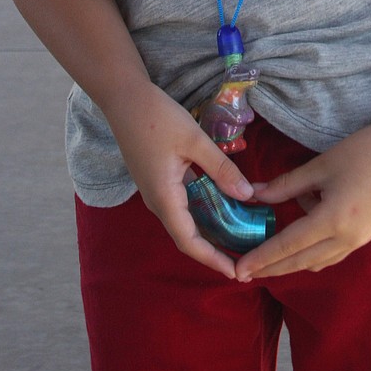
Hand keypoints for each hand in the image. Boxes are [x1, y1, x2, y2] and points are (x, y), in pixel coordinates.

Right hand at [108, 81, 256, 278]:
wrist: (124, 98)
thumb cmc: (157, 117)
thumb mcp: (195, 140)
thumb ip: (221, 169)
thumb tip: (247, 196)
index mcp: (164, 197)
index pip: (190, 242)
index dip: (213, 260)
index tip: (237, 273)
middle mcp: (157, 201)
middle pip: (187, 236)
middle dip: (215, 250)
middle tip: (244, 257)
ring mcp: (154, 191)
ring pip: (184, 221)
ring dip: (209, 231)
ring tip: (238, 235)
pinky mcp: (156, 180)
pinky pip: (181, 205)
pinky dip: (202, 211)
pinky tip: (221, 204)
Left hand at [234, 118, 370, 280]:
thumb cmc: (367, 150)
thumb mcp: (322, 165)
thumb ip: (287, 184)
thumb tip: (255, 194)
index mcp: (332, 221)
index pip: (287, 247)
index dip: (261, 258)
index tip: (238, 270)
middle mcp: (346, 239)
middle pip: (300, 262)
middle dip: (271, 268)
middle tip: (245, 272)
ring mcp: (360, 240)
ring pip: (317, 260)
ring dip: (292, 260)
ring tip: (269, 252)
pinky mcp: (368, 234)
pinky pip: (333, 252)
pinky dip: (313, 248)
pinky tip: (306, 225)